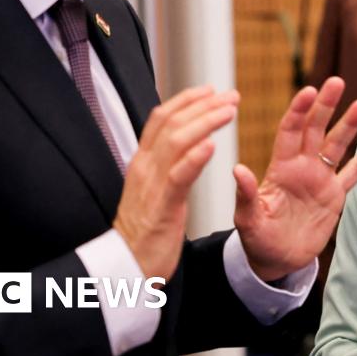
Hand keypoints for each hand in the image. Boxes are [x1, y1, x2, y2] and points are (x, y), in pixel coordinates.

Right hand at [113, 86, 239, 279]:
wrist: (126, 266)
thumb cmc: (145, 230)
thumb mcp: (152, 189)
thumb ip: (164, 166)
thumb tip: (184, 146)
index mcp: (142, 162)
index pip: (160, 119)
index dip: (185, 100)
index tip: (210, 90)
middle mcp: (144, 167)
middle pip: (171, 123)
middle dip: (202, 105)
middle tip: (230, 95)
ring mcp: (151, 185)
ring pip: (176, 142)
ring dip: (204, 122)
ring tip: (229, 110)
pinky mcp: (162, 206)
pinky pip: (178, 177)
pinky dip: (194, 158)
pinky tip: (212, 145)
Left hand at [232, 77, 356, 282]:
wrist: (277, 260)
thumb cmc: (257, 239)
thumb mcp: (247, 219)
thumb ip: (246, 194)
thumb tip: (237, 169)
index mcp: (280, 168)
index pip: (290, 131)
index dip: (299, 111)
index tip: (309, 91)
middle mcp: (302, 167)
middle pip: (315, 129)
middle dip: (325, 106)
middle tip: (336, 81)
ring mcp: (320, 179)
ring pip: (337, 145)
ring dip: (349, 124)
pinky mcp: (335, 196)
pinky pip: (354, 173)